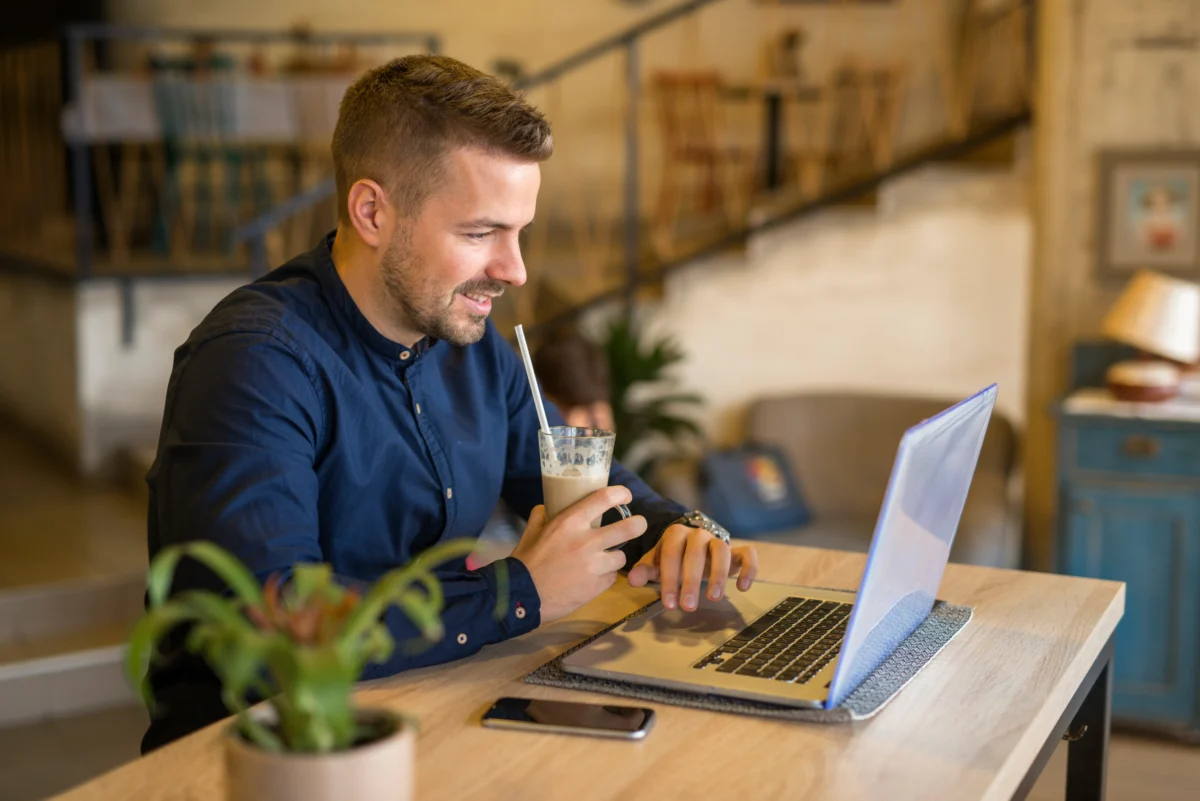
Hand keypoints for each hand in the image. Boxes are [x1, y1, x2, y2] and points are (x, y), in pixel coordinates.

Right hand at [511, 486, 647, 622]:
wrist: (522, 596)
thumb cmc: (526, 562)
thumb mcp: (531, 533)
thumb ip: (541, 517)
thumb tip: (545, 507)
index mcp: (569, 522)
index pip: (604, 498)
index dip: (620, 494)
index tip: (625, 495)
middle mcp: (586, 541)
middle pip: (629, 528)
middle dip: (638, 525)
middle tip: (638, 525)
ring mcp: (594, 565)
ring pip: (621, 556)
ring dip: (614, 557)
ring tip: (603, 560)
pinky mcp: (596, 586)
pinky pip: (611, 577)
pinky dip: (605, 576)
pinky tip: (592, 578)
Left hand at [626, 524, 757, 611]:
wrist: (690, 547)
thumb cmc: (671, 559)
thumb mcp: (655, 564)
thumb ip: (644, 570)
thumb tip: (633, 580)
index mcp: (675, 534)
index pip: (670, 555)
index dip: (669, 580)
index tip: (669, 604)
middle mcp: (698, 534)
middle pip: (695, 554)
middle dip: (691, 582)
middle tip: (688, 607)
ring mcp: (718, 541)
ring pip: (722, 551)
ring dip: (719, 575)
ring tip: (713, 599)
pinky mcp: (737, 550)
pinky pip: (748, 554)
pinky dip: (749, 568)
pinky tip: (742, 587)